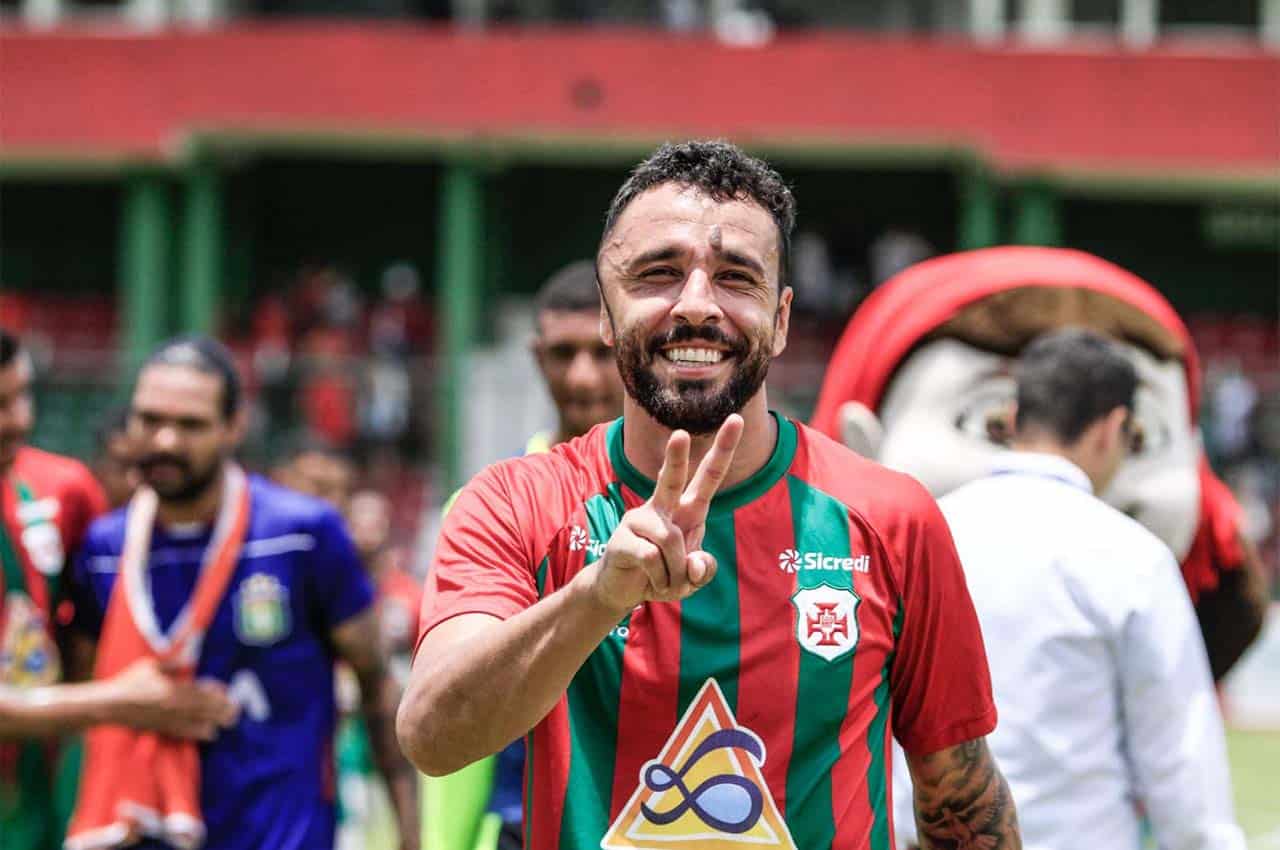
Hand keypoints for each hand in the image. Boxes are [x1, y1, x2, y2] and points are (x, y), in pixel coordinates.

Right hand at [109, 658, 239, 739]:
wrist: (109, 704)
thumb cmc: (129, 681)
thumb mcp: (151, 666)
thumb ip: (172, 664)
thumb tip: (190, 660)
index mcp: (171, 688)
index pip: (199, 690)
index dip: (215, 692)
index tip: (227, 692)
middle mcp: (172, 705)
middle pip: (202, 707)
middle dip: (220, 708)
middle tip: (236, 710)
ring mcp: (167, 718)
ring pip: (197, 720)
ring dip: (214, 720)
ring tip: (230, 721)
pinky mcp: (161, 728)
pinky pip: (184, 731)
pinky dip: (198, 732)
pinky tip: (211, 734)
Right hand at [591, 415, 743, 613]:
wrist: (621, 589)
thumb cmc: (662, 575)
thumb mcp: (692, 580)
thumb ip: (704, 571)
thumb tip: (695, 562)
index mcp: (687, 510)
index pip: (709, 476)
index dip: (723, 449)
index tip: (736, 419)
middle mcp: (662, 508)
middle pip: (671, 479)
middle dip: (675, 457)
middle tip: (679, 433)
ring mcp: (638, 520)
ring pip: (669, 539)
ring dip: (675, 571)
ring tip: (666, 582)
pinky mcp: (621, 539)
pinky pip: (652, 558)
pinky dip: (660, 579)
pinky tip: (650, 582)